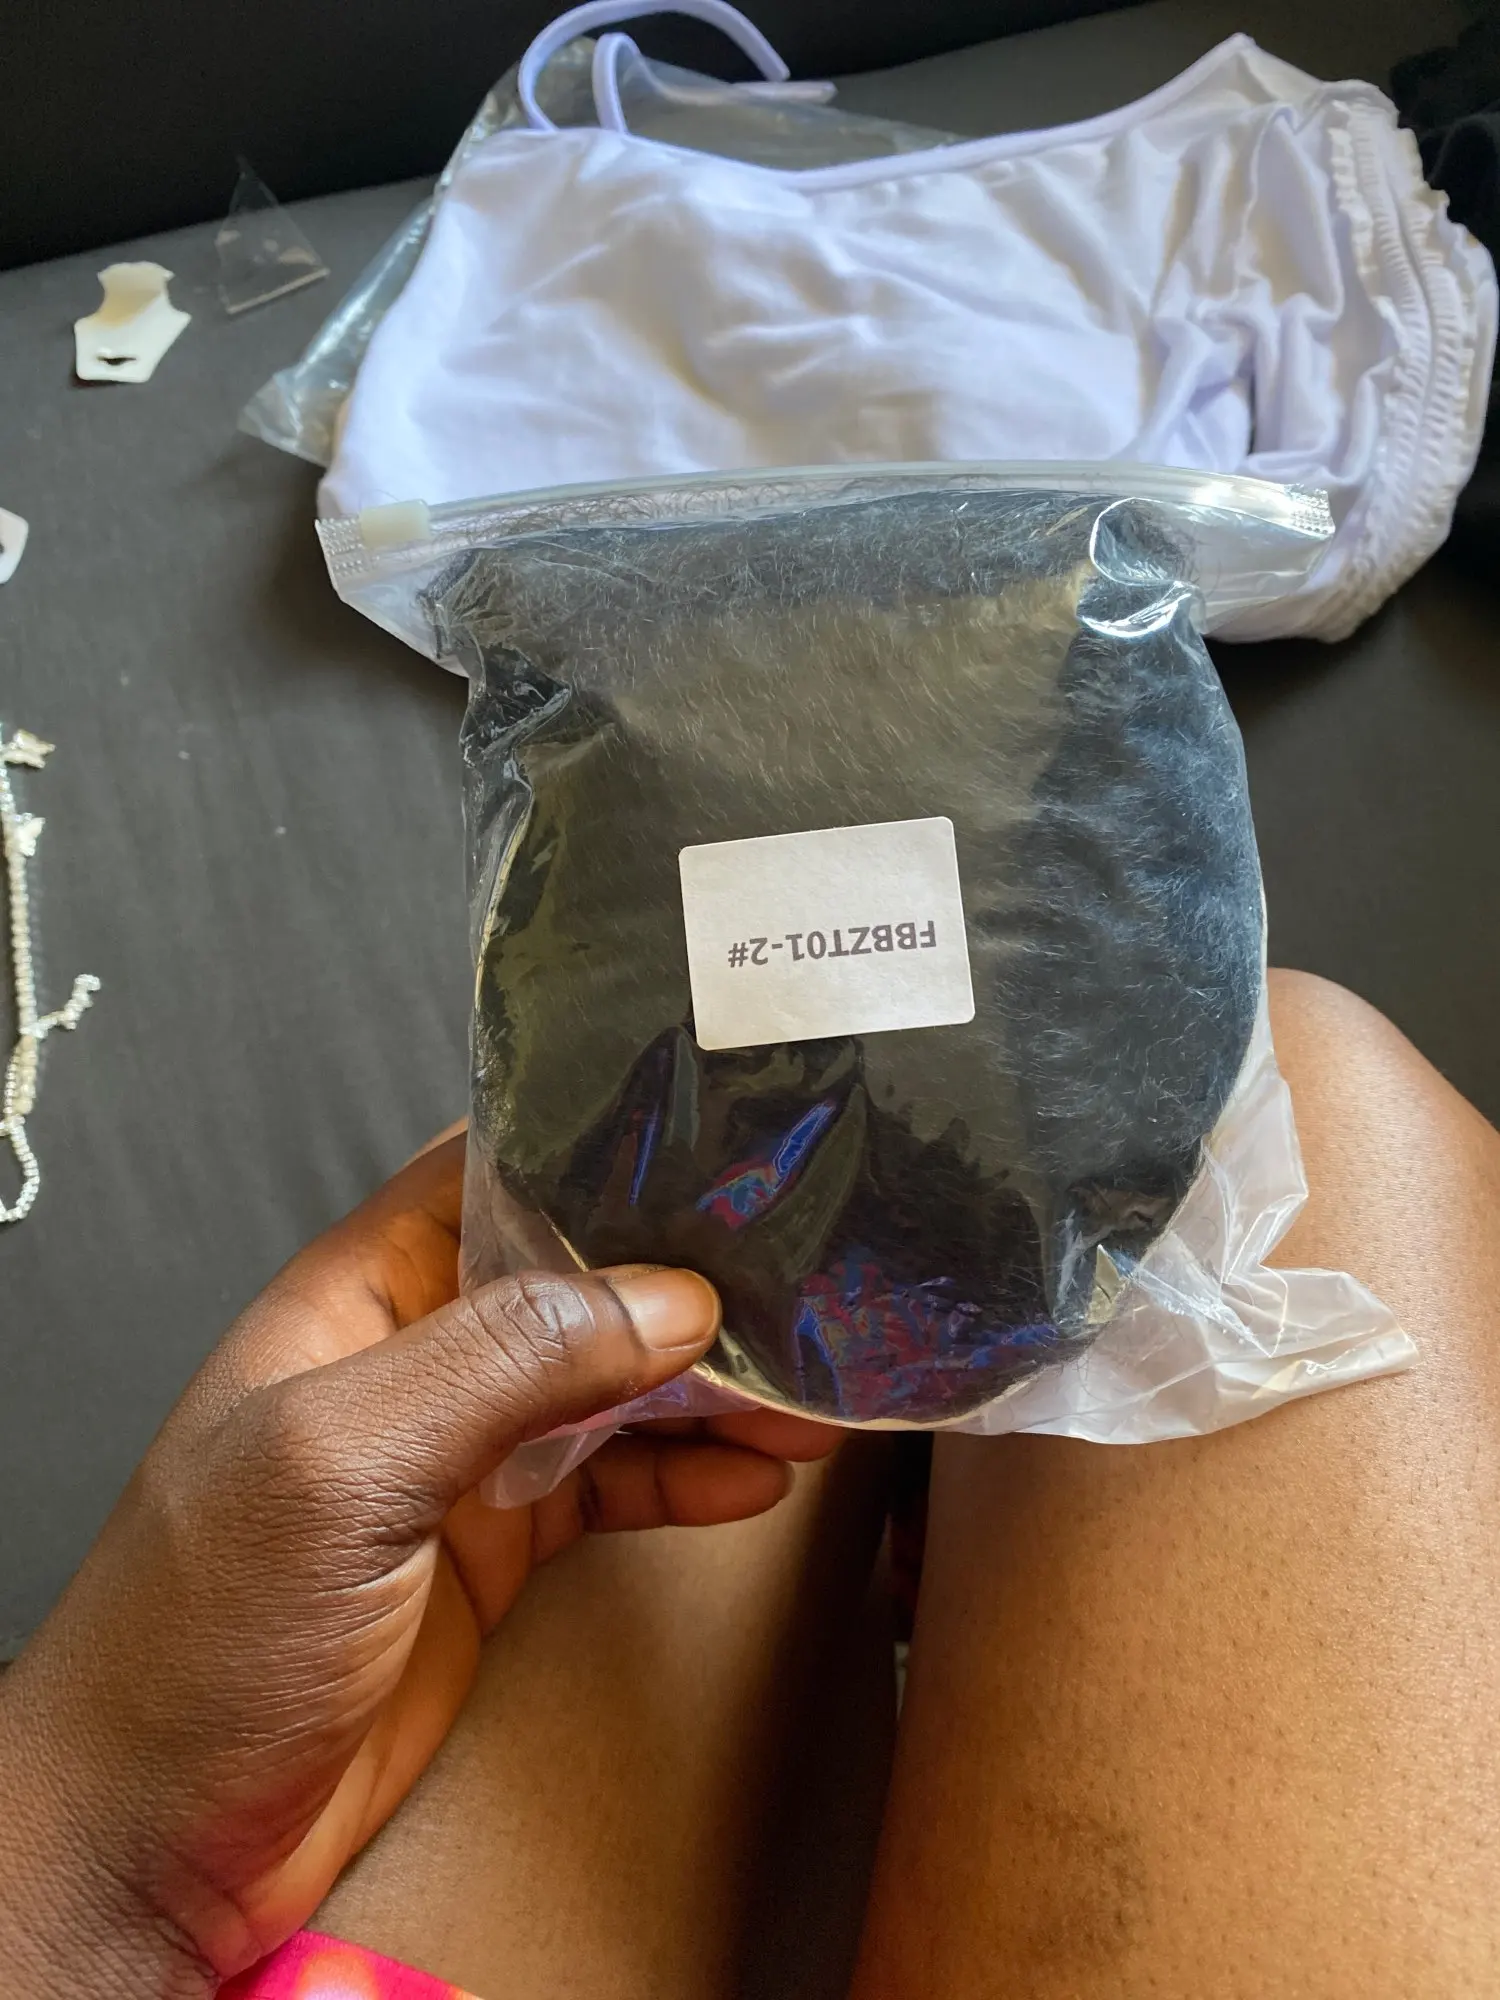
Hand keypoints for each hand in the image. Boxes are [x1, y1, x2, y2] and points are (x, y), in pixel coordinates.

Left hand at [0, 1134, 834, 1997]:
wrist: (158, 1839)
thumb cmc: (202, 1630)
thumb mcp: (340, 1462)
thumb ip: (499, 1361)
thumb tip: (668, 1298)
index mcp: (359, 1294)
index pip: (494, 1173)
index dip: (602, 1148)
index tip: (724, 1141)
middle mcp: (417, 1360)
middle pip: (577, 1281)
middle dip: (689, 1275)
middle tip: (809, 1275)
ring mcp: (460, 1459)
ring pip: (611, 1386)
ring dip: (712, 1386)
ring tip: (817, 1387)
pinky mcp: (495, 1552)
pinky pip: (613, 1489)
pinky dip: (688, 1479)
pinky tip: (757, 1479)